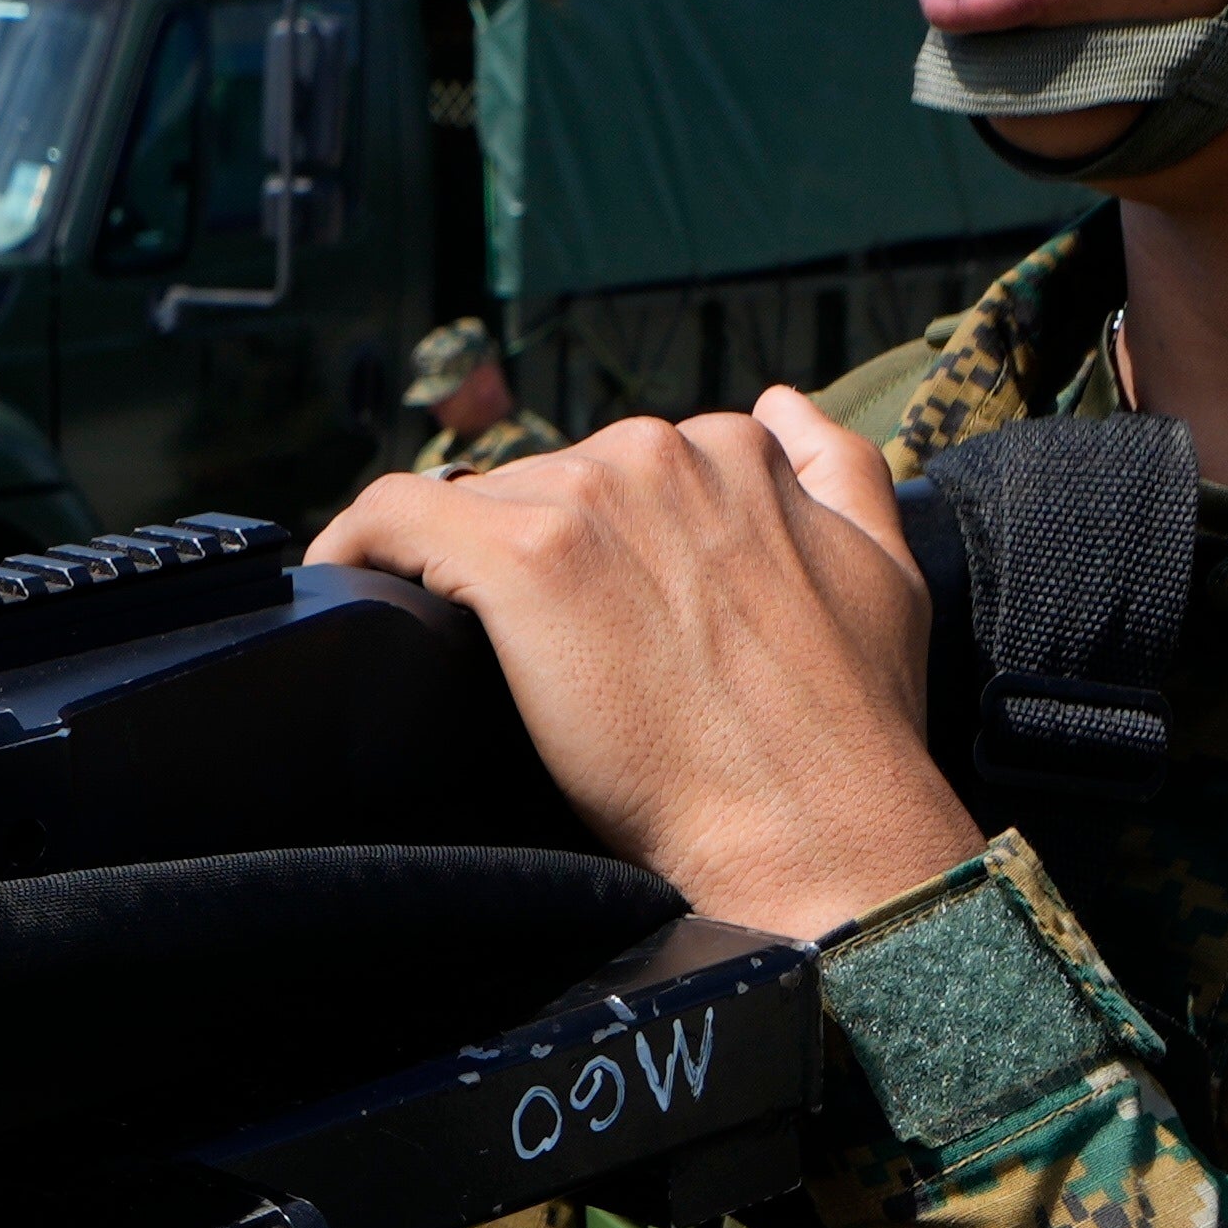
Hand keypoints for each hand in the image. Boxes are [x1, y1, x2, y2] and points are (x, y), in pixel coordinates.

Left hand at [311, 384, 985, 939]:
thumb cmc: (850, 725)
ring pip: (472, 502)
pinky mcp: (522, 561)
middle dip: (529, 554)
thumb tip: (778, 399)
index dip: (586, 537)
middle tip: (525, 650)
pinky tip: (343, 582)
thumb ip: (834, 466)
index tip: (570, 599)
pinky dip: (356, 542)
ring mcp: (587, 501)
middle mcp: (657, 454)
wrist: (812, 828)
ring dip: (454, 561)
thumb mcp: (885, 567)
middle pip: (539, 481)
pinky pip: (393, 514)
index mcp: (731, 450)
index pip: (614, 467)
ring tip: (445, 634)